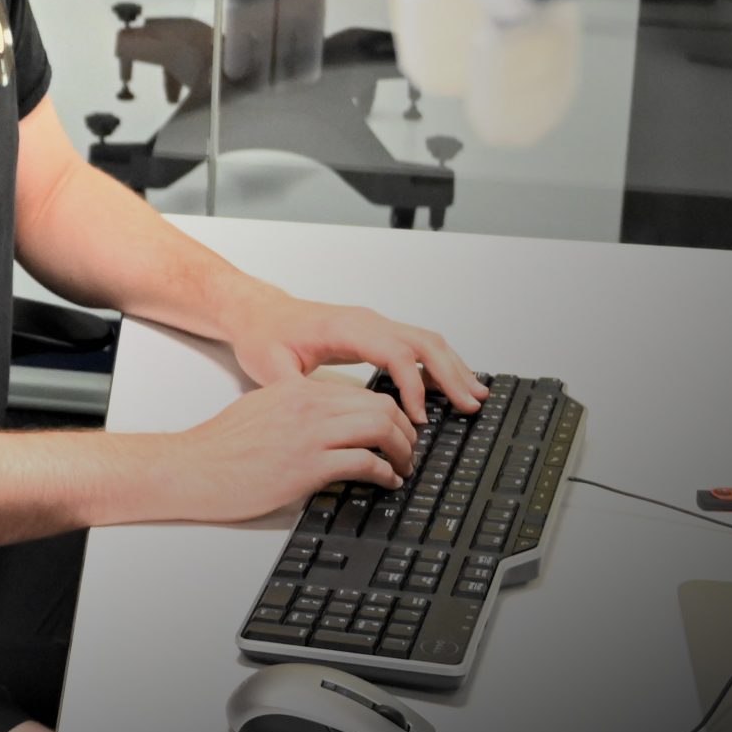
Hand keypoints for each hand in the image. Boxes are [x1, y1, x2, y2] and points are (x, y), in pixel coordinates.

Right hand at [150, 377, 418, 524]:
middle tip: (407, 451)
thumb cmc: (220, 448)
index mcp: (296, 391)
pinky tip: (386, 481)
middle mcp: (307, 406)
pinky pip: (365, 462)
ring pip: (380, 428)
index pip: (362, 393)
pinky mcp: (308, 465)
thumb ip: (296, 412)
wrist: (192, 467)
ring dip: (401, 450)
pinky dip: (385, 473)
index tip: (395, 432)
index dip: (389, 414)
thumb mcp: (262, 412)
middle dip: (404, 430)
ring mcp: (309, 434)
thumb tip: (328, 428)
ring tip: (402, 466)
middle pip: (379, 406)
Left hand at [223, 292, 489, 424]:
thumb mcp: (269, 364)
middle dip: (451, 374)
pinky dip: (438, 363)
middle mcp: (365, 322)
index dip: (412, 386)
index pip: (394, 353)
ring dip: (452, 367)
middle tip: (470, 405)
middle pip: (422, 342)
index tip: (418, 418)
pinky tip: (449, 385)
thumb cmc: (263, 335)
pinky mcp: (374, 333)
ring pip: (425, 340)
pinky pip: (415, 344)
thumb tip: (316, 413)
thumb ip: (293, 387)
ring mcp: (373, 325)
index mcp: (344, 328)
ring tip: (474, 396)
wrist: (257, 313)